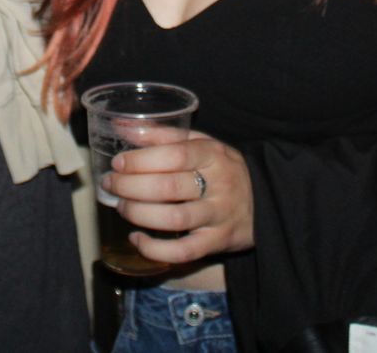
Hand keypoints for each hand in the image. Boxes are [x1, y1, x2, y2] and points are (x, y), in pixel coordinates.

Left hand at [105, 132, 253, 264]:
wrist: (265, 201)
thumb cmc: (222, 168)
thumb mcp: (201, 143)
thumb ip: (163, 135)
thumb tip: (121, 125)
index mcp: (213, 154)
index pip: (175, 154)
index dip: (141, 159)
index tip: (118, 163)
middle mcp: (218, 184)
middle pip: (169, 187)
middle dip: (131, 186)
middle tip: (111, 184)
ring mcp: (218, 216)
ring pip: (174, 219)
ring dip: (139, 214)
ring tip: (121, 207)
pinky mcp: (217, 242)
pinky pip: (184, 251)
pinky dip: (155, 249)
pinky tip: (137, 239)